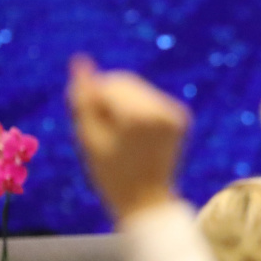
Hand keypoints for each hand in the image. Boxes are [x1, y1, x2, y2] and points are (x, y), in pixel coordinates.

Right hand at [68, 56, 190, 221]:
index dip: (94, 102)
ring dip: (124, 102)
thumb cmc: (110, 173)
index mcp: (138, 115)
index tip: (94, 127)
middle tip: (107, 131)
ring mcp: (175, 112)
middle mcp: (162, 109)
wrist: (146, 200)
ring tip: (122, 135)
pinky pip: (152, 99)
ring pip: (138, 88)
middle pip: (126, 81)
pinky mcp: (182, 116)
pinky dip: (140, 109)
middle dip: (110, 98)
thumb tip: (79, 59)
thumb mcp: (88, 136)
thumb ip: (82, 97)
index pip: (108, 84)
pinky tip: (137, 135)